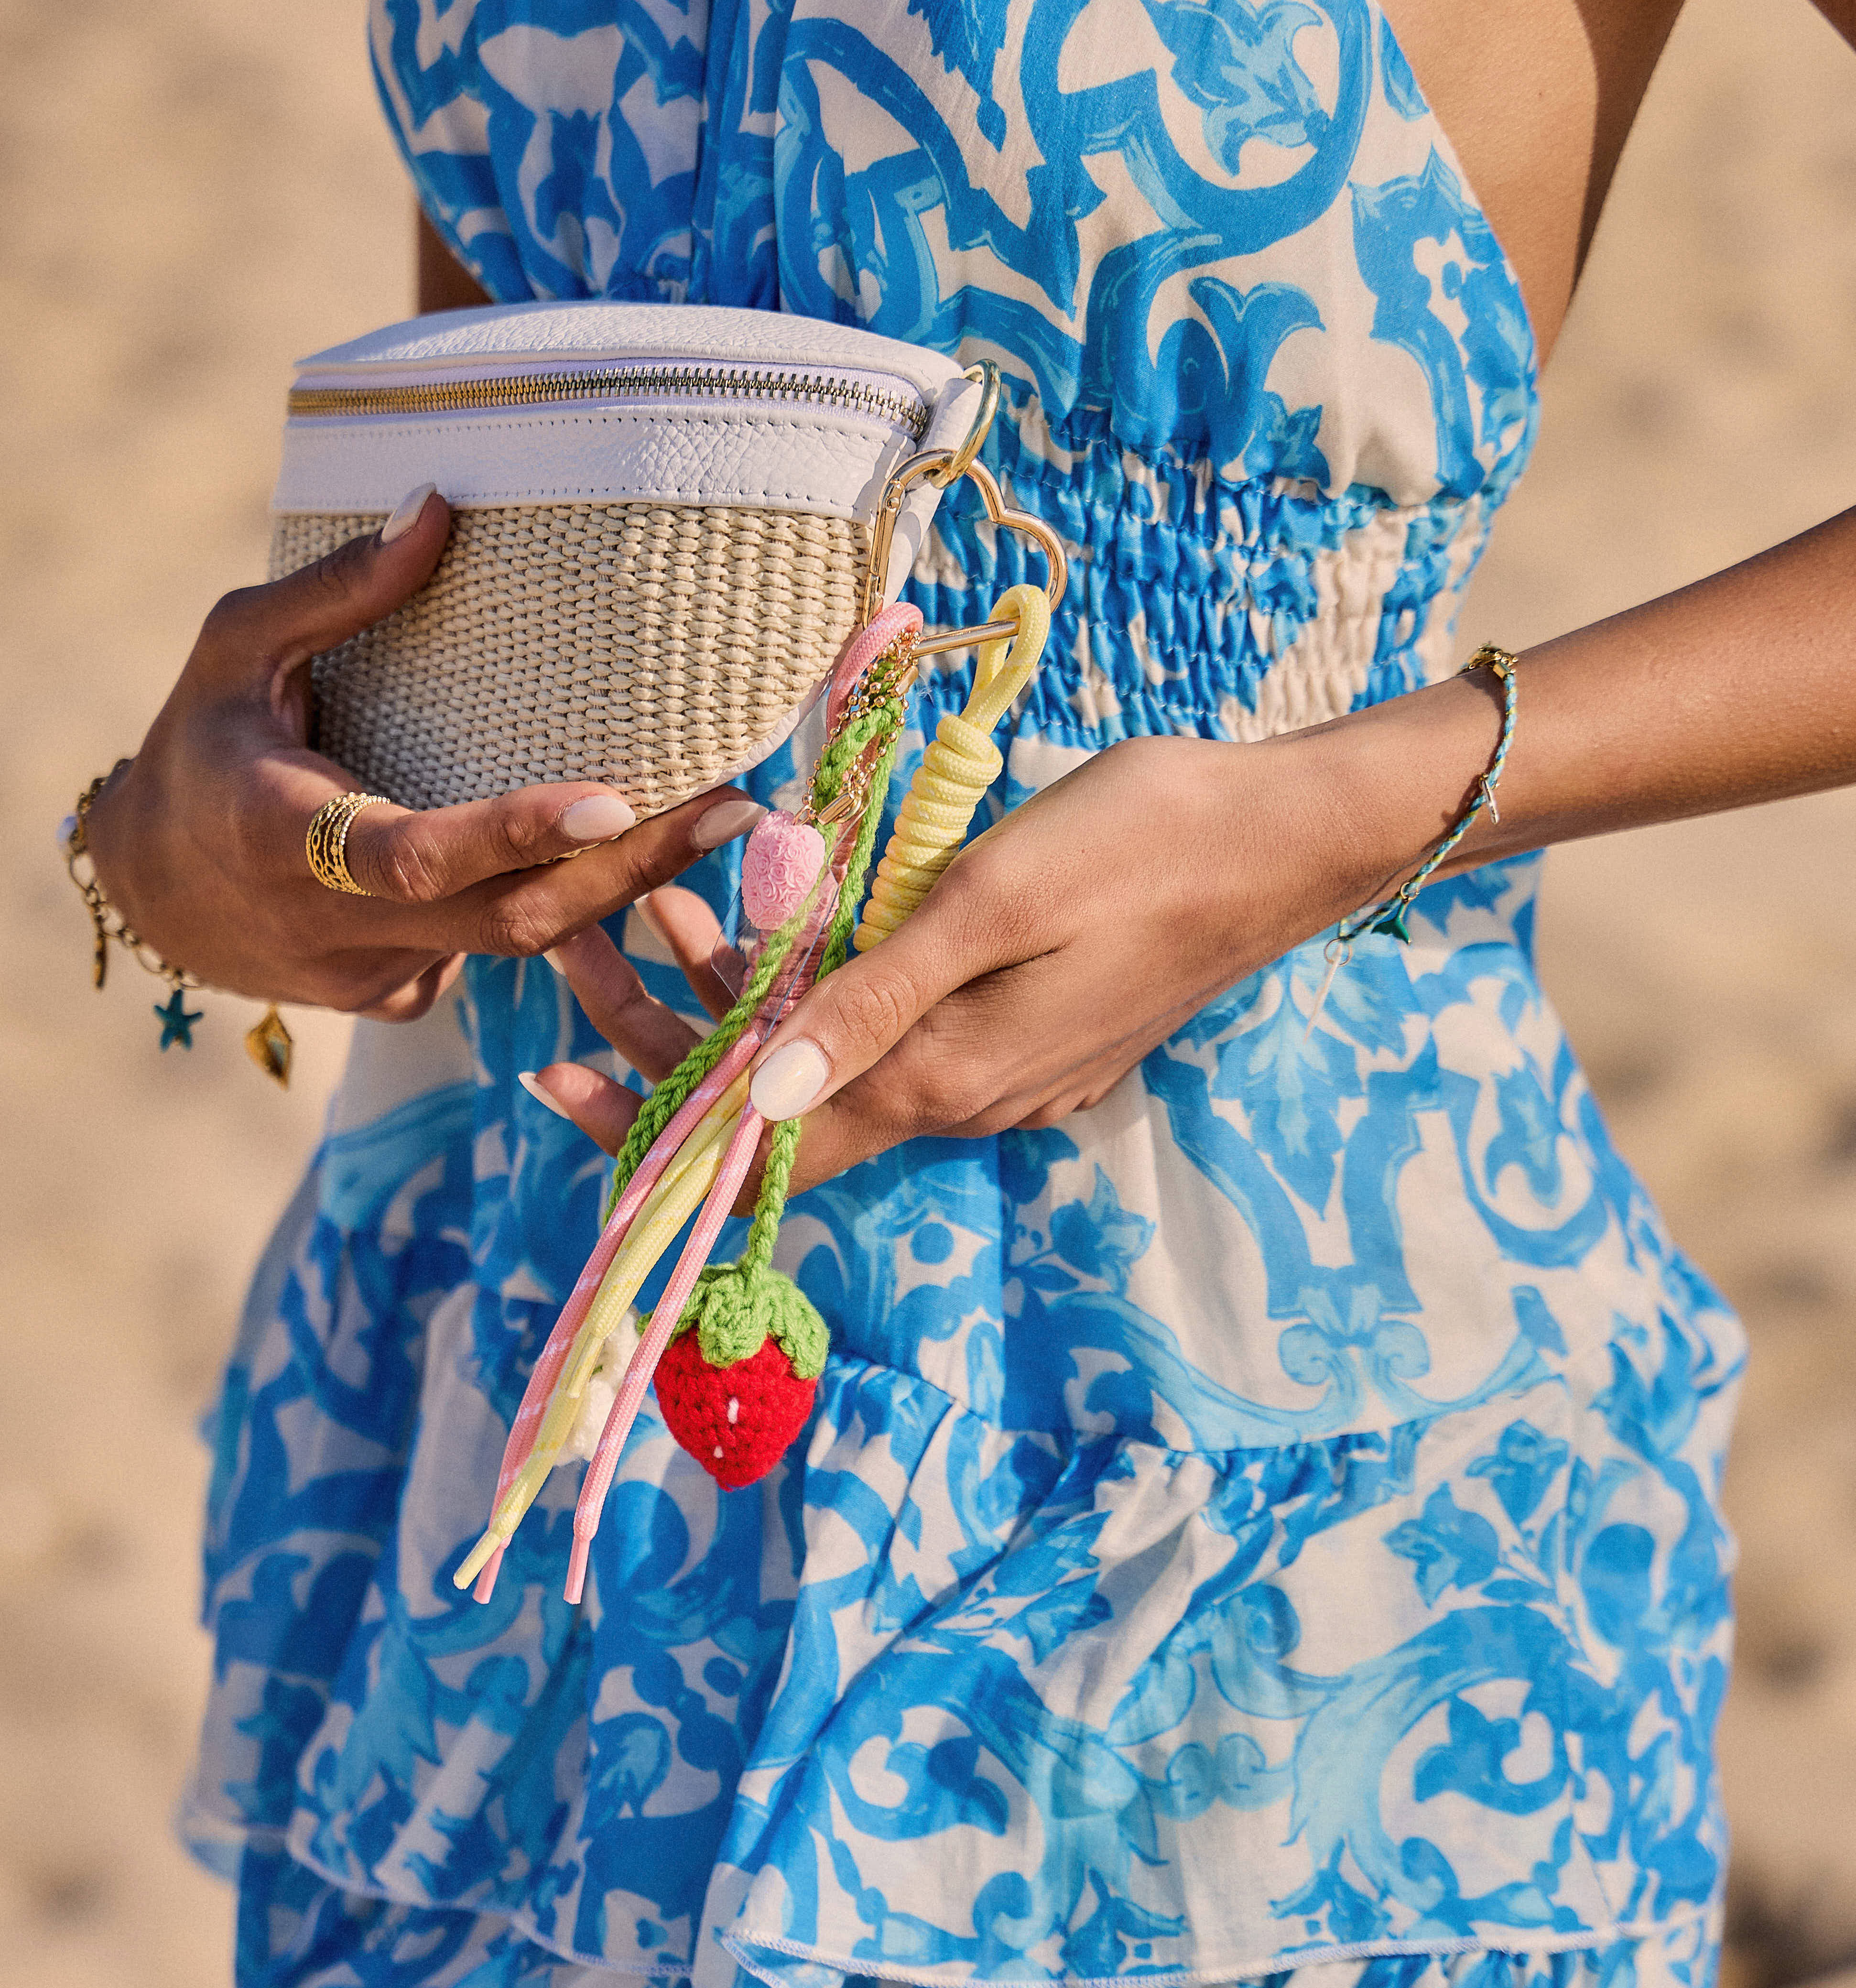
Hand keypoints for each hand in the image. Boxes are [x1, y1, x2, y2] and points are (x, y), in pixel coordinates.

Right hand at [84, 490, 763, 1020]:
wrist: (145, 889)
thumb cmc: (197, 742)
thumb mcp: (235, 648)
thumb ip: (336, 588)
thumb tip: (439, 504)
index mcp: (283, 835)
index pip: (418, 852)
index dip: (514, 835)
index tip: (614, 803)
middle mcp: (333, 925)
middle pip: (508, 920)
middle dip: (631, 871)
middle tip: (741, 810)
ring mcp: (371, 976)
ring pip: (518, 948)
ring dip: (623, 892)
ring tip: (726, 825)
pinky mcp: (396, 998)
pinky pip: (495, 960)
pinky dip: (565, 913)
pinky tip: (635, 863)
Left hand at [528, 729, 1411, 1192]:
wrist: (1288, 840)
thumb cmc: (1144, 843)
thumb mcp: (992, 900)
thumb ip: (872, 1000)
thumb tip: (756, 1101)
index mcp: (941, 1076)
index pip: (766, 1147)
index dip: (655, 1131)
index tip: (551, 1086)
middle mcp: (962, 1097)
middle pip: (783, 1110)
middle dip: (669, 1045)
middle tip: (579, 957)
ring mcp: (1002, 1074)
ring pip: (834, 1068)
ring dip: (742, 1003)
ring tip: (665, 907)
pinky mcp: (1029, 1036)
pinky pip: (893, 1035)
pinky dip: (818, 990)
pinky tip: (789, 911)